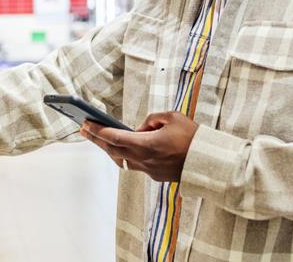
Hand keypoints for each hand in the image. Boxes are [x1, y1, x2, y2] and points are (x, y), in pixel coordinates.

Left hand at [80, 111, 197, 181]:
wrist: (210, 162)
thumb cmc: (192, 137)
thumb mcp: (172, 117)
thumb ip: (151, 119)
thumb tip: (139, 129)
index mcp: (146, 144)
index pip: (115, 138)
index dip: (98, 131)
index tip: (85, 124)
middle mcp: (144, 160)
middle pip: (113, 150)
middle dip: (97, 139)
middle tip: (83, 129)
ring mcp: (149, 170)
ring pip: (122, 159)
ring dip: (110, 148)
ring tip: (99, 138)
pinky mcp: (156, 175)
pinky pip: (136, 164)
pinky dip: (126, 154)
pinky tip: (122, 146)